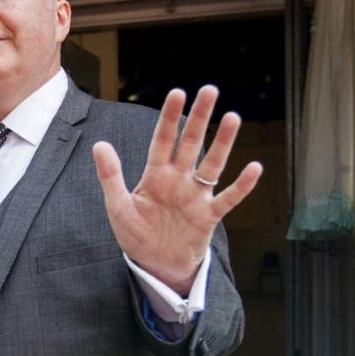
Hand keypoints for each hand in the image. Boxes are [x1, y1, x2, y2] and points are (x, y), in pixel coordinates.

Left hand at [92, 85, 262, 294]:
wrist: (155, 265)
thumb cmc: (136, 234)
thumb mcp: (118, 206)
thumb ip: (111, 176)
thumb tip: (99, 144)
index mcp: (155, 175)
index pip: (163, 140)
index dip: (170, 117)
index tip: (178, 93)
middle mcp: (178, 180)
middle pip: (191, 143)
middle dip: (199, 118)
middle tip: (210, 90)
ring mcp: (196, 197)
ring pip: (212, 164)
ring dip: (222, 142)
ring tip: (233, 117)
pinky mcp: (209, 217)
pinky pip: (228, 198)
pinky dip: (241, 185)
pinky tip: (254, 168)